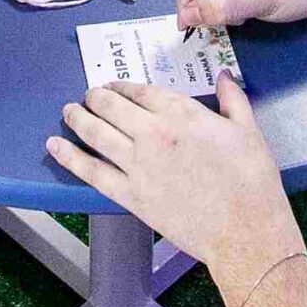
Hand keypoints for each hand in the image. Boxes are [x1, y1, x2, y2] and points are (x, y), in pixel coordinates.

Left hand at [50, 78, 300, 276]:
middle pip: (111, 106)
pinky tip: (55, 146)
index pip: (140, 91)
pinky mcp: (130, 195)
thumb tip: (223, 75)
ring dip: (77, 118)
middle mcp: (153, 133)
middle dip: (95, 97)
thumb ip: (233, 99)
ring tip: (67, 111)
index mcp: (182, 114)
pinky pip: (91, 171)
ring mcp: (138, 165)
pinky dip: (69, 156)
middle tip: (88, 96)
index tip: (112, 86)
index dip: (121, 86)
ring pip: (96, 133)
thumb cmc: (252, 181)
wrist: (244, 230)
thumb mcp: (249, 131)